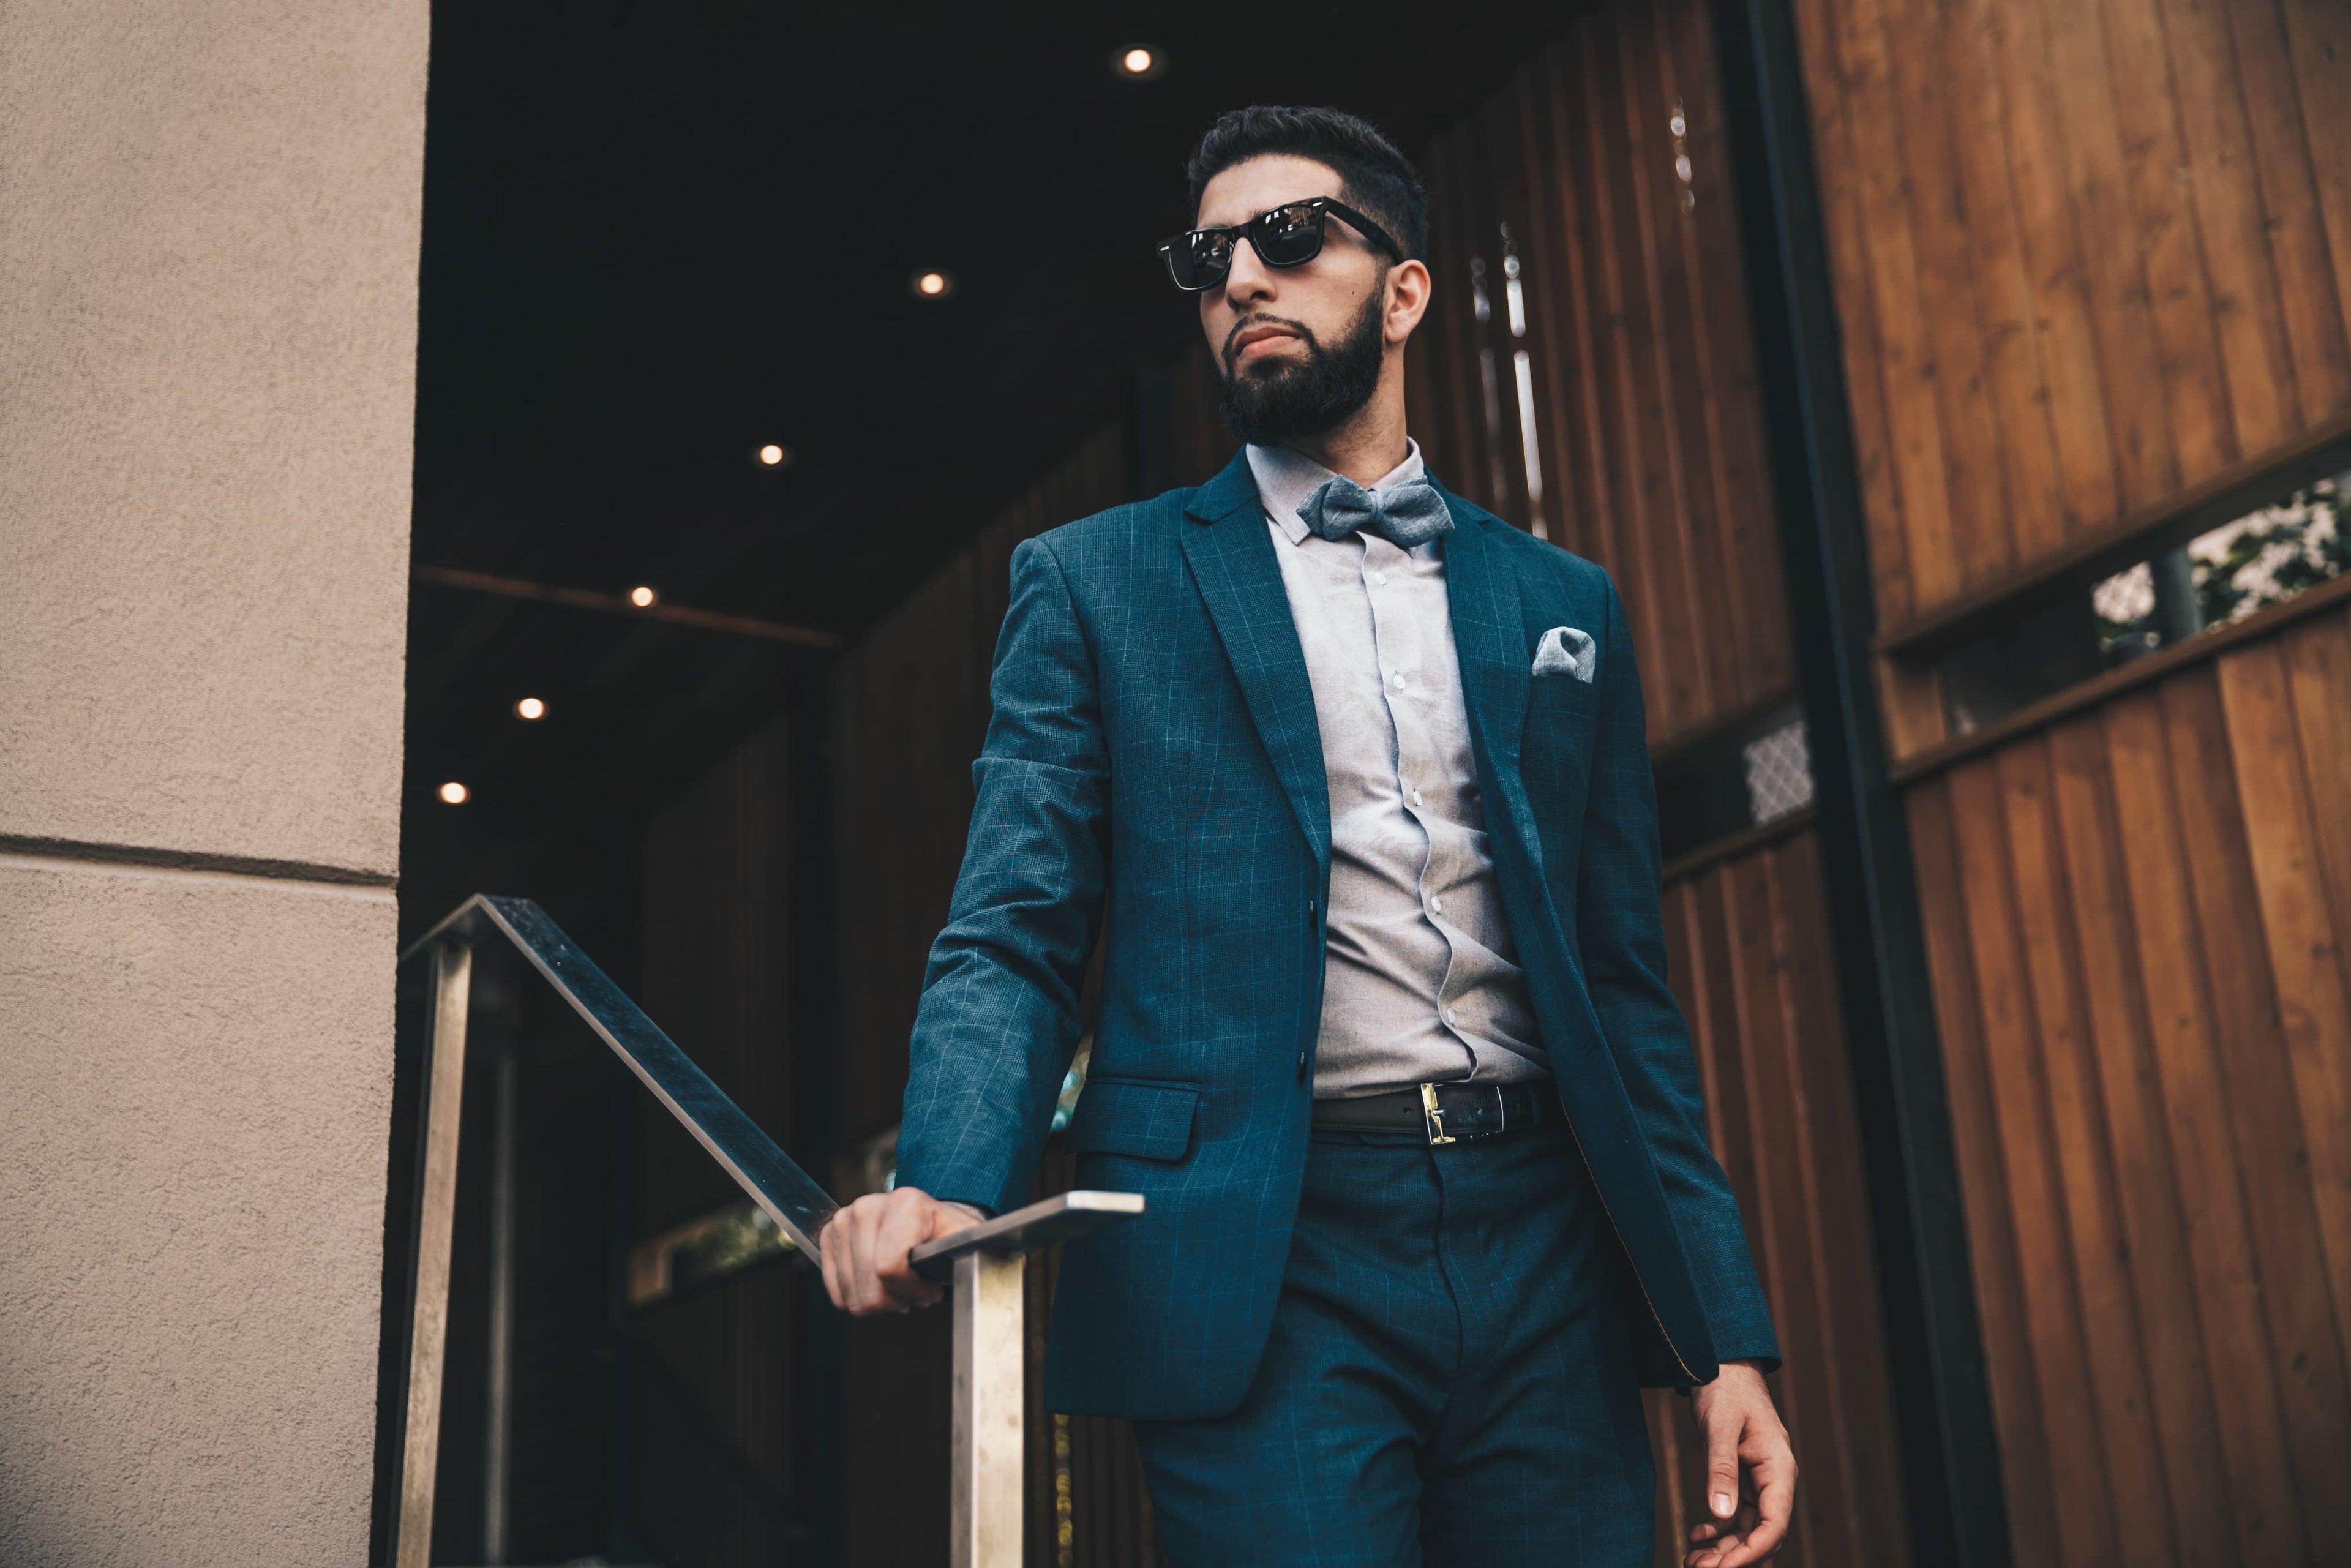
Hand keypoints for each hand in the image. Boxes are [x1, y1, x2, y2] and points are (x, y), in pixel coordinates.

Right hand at [817, 1187, 984, 1315]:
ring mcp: (844, 1219)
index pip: (889, 1268)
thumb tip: (989, 1264)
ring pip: (852, 1295)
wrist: (926, 1219)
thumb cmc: (947, 1235)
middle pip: (869, 1288)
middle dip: (896, 1300)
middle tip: (916, 1292)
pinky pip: (836, 1292)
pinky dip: (859, 1297)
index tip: (931, 1291)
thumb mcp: (966, 1242)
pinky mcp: (829, 1235)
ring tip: (900, 1286)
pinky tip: (879, 1284)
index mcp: (905, 1204)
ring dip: (880, 1300)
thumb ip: (975, 1251)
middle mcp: (868, 1206)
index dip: (912, 1291)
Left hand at [1685, 1359, 1794, 1566]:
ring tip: (1693, 1561)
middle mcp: (1774, 1480)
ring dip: (1724, 1548)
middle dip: (1734, 1556)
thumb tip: (1722, 1514)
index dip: (1752, 1552)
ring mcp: (1759, 1481)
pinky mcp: (1742, 1478)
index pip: (1775, 1524)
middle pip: (1761, 1533)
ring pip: (1747, 1528)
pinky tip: (1697, 1535)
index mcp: (1779, 1469)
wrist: (1721, 1365)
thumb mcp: (1720, 1427)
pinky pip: (1736, 1514)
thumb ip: (1721, 1469)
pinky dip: (1718, 1528)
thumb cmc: (1725, 1389)